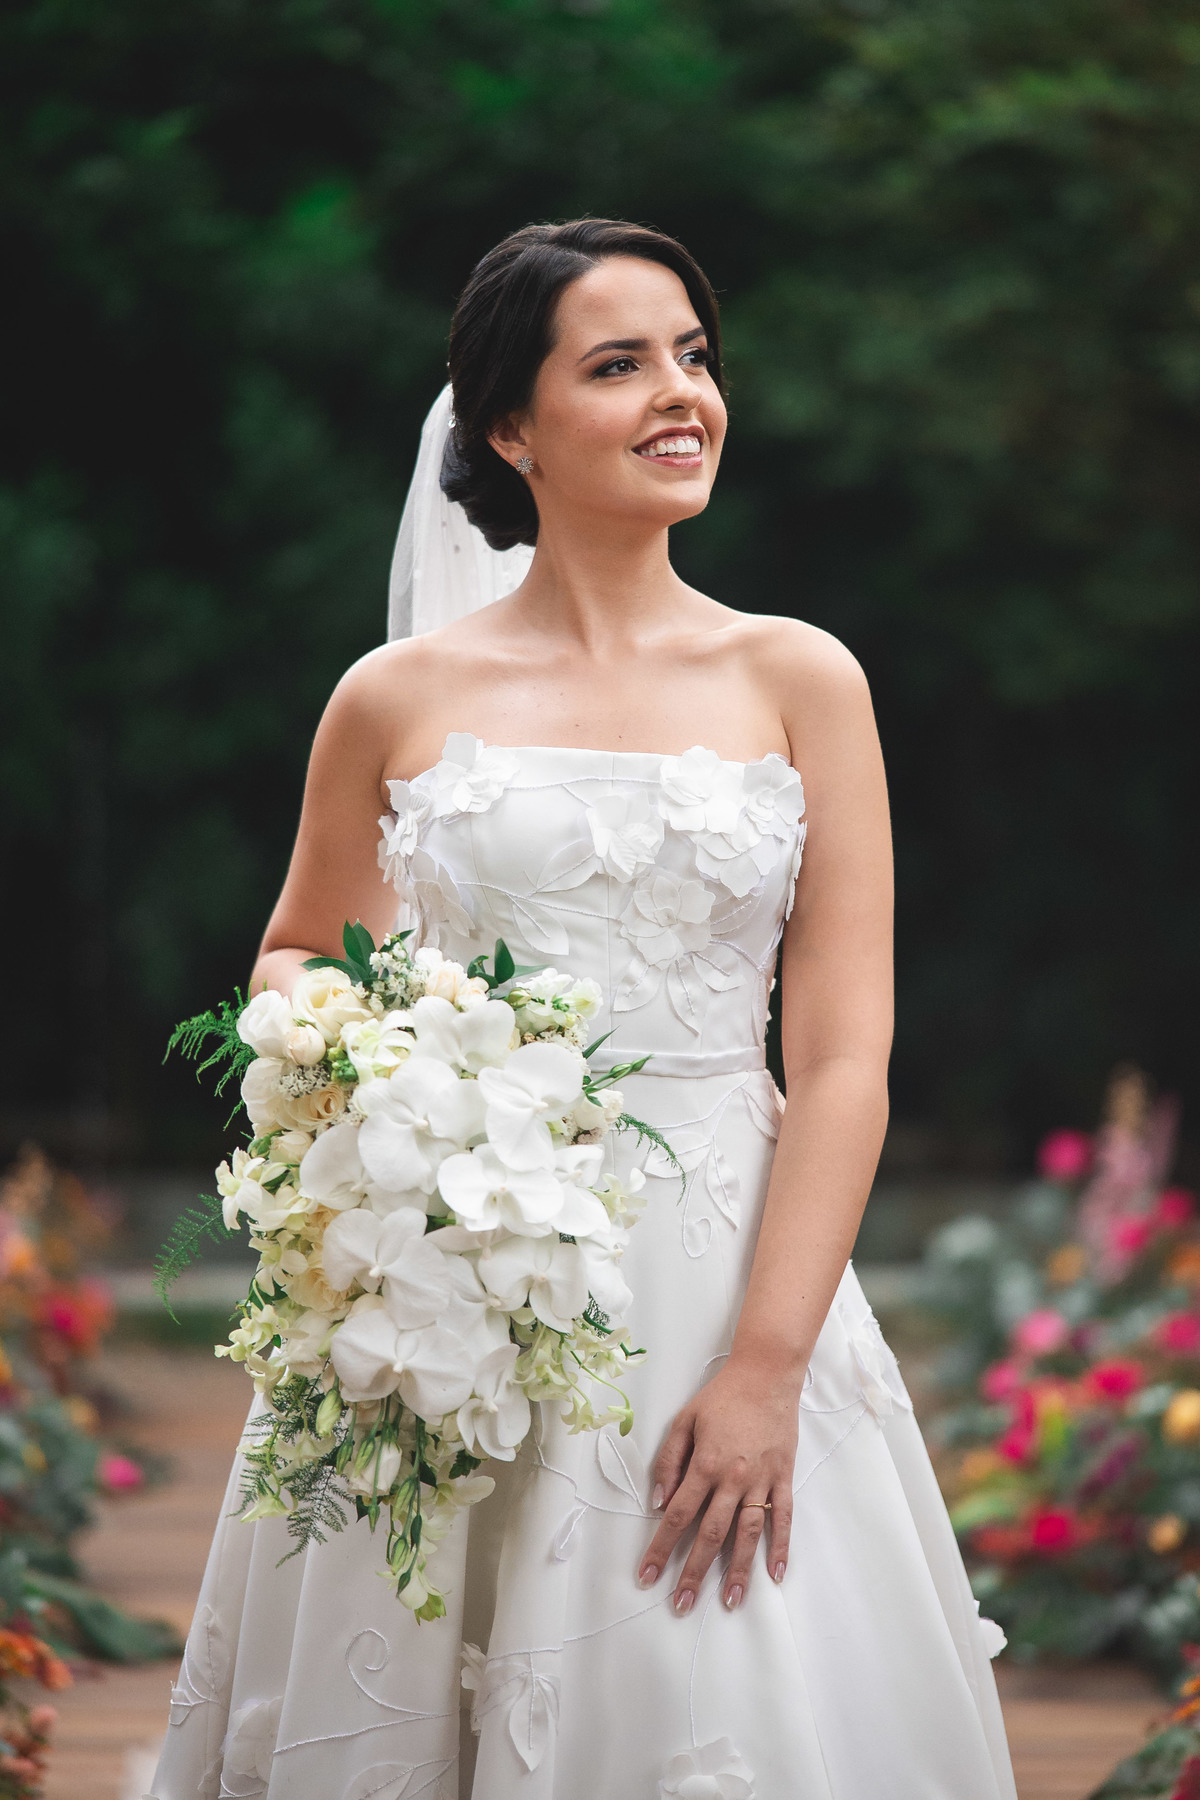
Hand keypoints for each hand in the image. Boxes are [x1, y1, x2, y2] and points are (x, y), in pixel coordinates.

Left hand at [637, 1357, 799, 1613]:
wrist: (766, 1374)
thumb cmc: (721, 1396)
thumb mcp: (684, 1419)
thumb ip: (669, 1461)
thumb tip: (659, 1501)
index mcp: (704, 1464)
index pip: (678, 1515)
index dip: (661, 1547)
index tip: (648, 1575)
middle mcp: (733, 1478)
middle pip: (710, 1534)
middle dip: (694, 1572)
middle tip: (681, 1604)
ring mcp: (762, 1480)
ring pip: (747, 1534)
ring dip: (739, 1570)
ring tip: (729, 1601)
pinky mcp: (784, 1477)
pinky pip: (783, 1517)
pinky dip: (781, 1546)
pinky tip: (775, 1573)